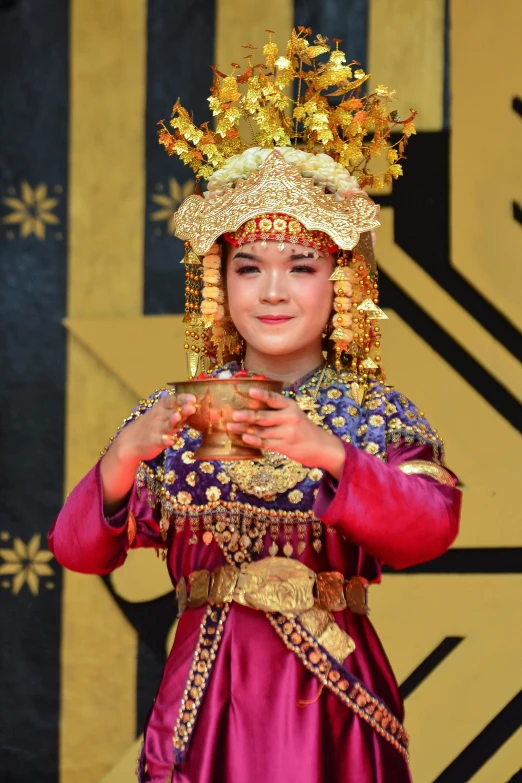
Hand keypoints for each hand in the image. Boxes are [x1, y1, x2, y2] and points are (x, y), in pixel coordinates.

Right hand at [100, 392, 196, 514]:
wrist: (130, 441)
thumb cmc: (151, 426)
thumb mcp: (162, 414)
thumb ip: (178, 410)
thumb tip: (196, 404)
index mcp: (162, 407)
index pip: (173, 400)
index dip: (183, 398)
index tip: (193, 398)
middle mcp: (160, 416)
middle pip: (173, 412)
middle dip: (183, 410)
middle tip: (192, 407)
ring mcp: (157, 429)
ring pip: (168, 425)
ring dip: (173, 421)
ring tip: (178, 417)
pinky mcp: (154, 441)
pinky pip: (161, 440)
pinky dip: (165, 440)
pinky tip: (170, 440)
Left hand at [226, 387, 345, 477]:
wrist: (321, 447)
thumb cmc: (303, 428)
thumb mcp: (294, 413)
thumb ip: (277, 409)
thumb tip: (251, 405)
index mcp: (291, 406)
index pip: (274, 399)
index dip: (262, 395)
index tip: (250, 391)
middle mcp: (290, 418)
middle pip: (264, 416)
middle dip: (247, 415)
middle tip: (233, 414)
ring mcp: (288, 433)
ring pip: (262, 431)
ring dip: (244, 429)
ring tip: (231, 427)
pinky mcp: (285, 446)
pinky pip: (266, 443)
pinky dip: (254, 441)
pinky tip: (244, 438)